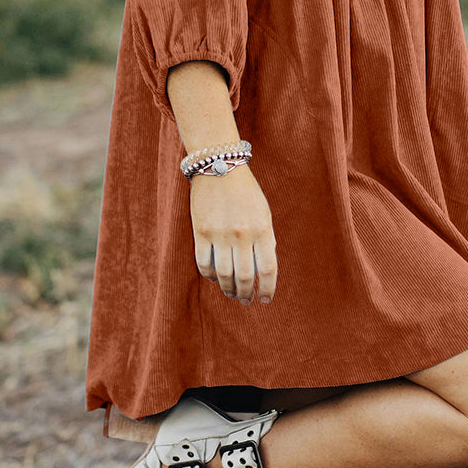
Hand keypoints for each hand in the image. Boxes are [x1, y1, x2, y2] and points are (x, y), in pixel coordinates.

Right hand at [191, 163, 276, 305]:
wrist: (219, 167)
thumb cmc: (246, 192)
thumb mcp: (264, 213)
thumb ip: (265, 239)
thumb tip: (263, 269)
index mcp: (262, 229)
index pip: (267, 270)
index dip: (267, 289)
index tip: (265, 299)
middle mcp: (241, 234)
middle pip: (244, 277)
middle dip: (246, 294)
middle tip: (246, 300)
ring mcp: (219, 234)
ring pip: (224, 274)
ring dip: (229, 289)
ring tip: (232, 293)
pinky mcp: (201, 232)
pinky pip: (204, 263)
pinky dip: (211, 276)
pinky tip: (216, 278)